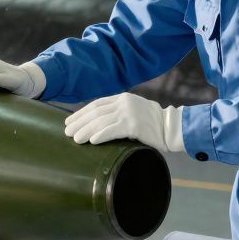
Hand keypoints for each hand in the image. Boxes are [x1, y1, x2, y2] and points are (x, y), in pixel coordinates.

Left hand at [64, 92, 183, 153]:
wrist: (171, 127)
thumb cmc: (151, 122)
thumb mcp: (133, 111)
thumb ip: (117, 113)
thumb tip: (95, 123)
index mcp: (122, 98)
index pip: (96, 104)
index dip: (81, 113)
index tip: (69, 122)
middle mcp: (124, 102)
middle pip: (95, 112)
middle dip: (79, 122)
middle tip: (67, 132)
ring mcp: (129, 113)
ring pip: (101, 121)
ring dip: (86, 131)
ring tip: (75, 139)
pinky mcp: (134, 125)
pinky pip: (113, 130)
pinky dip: (101, 135)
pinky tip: (92, 141)